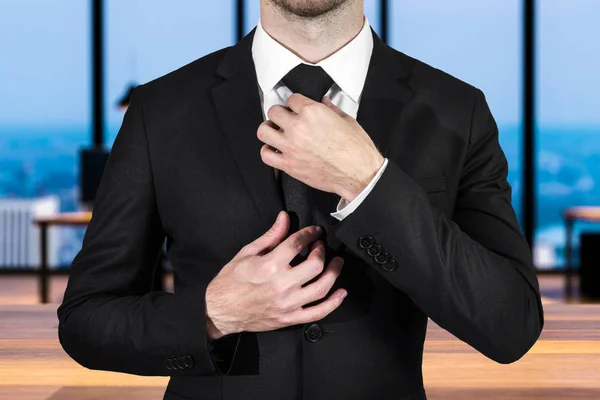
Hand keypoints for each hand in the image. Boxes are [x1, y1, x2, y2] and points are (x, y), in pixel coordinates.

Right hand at [205, 211, 346, 339]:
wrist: (219, 310)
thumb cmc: (230, 282)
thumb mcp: (247, 253)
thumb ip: (270, 236)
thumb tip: (284, 219)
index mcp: (270, 266)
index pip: (298, 244)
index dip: (309, 234)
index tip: (314, 232)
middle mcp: (281, 285)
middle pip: (315, 265)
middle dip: (322, 251)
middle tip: (321, 246)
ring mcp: (287, 304)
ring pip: (321, 288)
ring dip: (334, 273)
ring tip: (337, 263)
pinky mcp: (289, 319)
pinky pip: (317, 313)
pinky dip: (333, 303)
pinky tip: (341, 293)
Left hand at [257, 94, 384, 201]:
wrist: (358, 173)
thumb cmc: (355, 149)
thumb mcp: (346, 120)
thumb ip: (331, 110)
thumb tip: (325, 104)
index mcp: (312, 112)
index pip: (292, 99)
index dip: (295, 103)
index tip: (296, 108)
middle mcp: (298, 127)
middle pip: (274, 112)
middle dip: (279, 113)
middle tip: (284, 118)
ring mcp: (291, 146)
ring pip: (264, 131)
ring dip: (269, 130)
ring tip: (275, 131)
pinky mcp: (289, 165)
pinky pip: (266, 155)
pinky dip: (268, 151)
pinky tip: (275, 150)